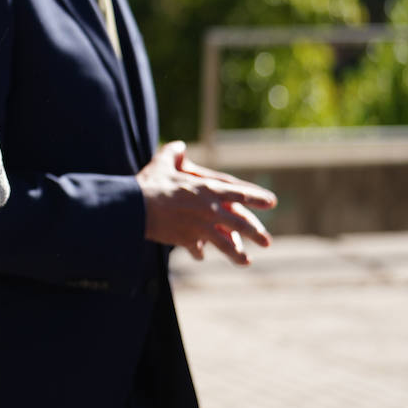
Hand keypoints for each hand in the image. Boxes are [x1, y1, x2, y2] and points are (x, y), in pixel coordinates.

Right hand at [136, 141, 277, 264]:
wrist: (135, 208)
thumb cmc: (149, 184)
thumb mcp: (162, 163)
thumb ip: (173, 153)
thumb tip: (179, 145)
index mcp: (208, 189)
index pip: (239, 193)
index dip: (256, 197)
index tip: (271, 202)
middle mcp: (210, 209)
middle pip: (240, 223)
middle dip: (256, 233)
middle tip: (266, 242)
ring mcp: (201, 226)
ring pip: (226, 244)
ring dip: (236, 254)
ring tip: (245, 261)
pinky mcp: (187, 240)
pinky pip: (197, 249)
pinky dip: (198, 252)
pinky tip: (200, 257)